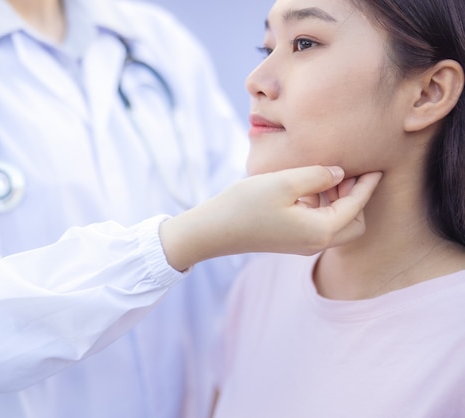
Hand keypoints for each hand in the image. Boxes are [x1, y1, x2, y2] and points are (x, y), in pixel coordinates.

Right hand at [159, 166, 382, 270]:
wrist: (213, 231)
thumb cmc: (245, 205)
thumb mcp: (284, 181)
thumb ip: (317, 175)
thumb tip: (338, 172)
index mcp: (320, 231)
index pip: (356, 206)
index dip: (367, 184)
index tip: (377, 165)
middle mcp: (316, 243)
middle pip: (354, 223)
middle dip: (356, 198)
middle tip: (346, 171)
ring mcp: (302, 244)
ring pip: (337, 224)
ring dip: (338, 201)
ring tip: (325, 175)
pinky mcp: (290, 241)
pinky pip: (319, 225)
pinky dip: (322, 206)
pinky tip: (306, 187)